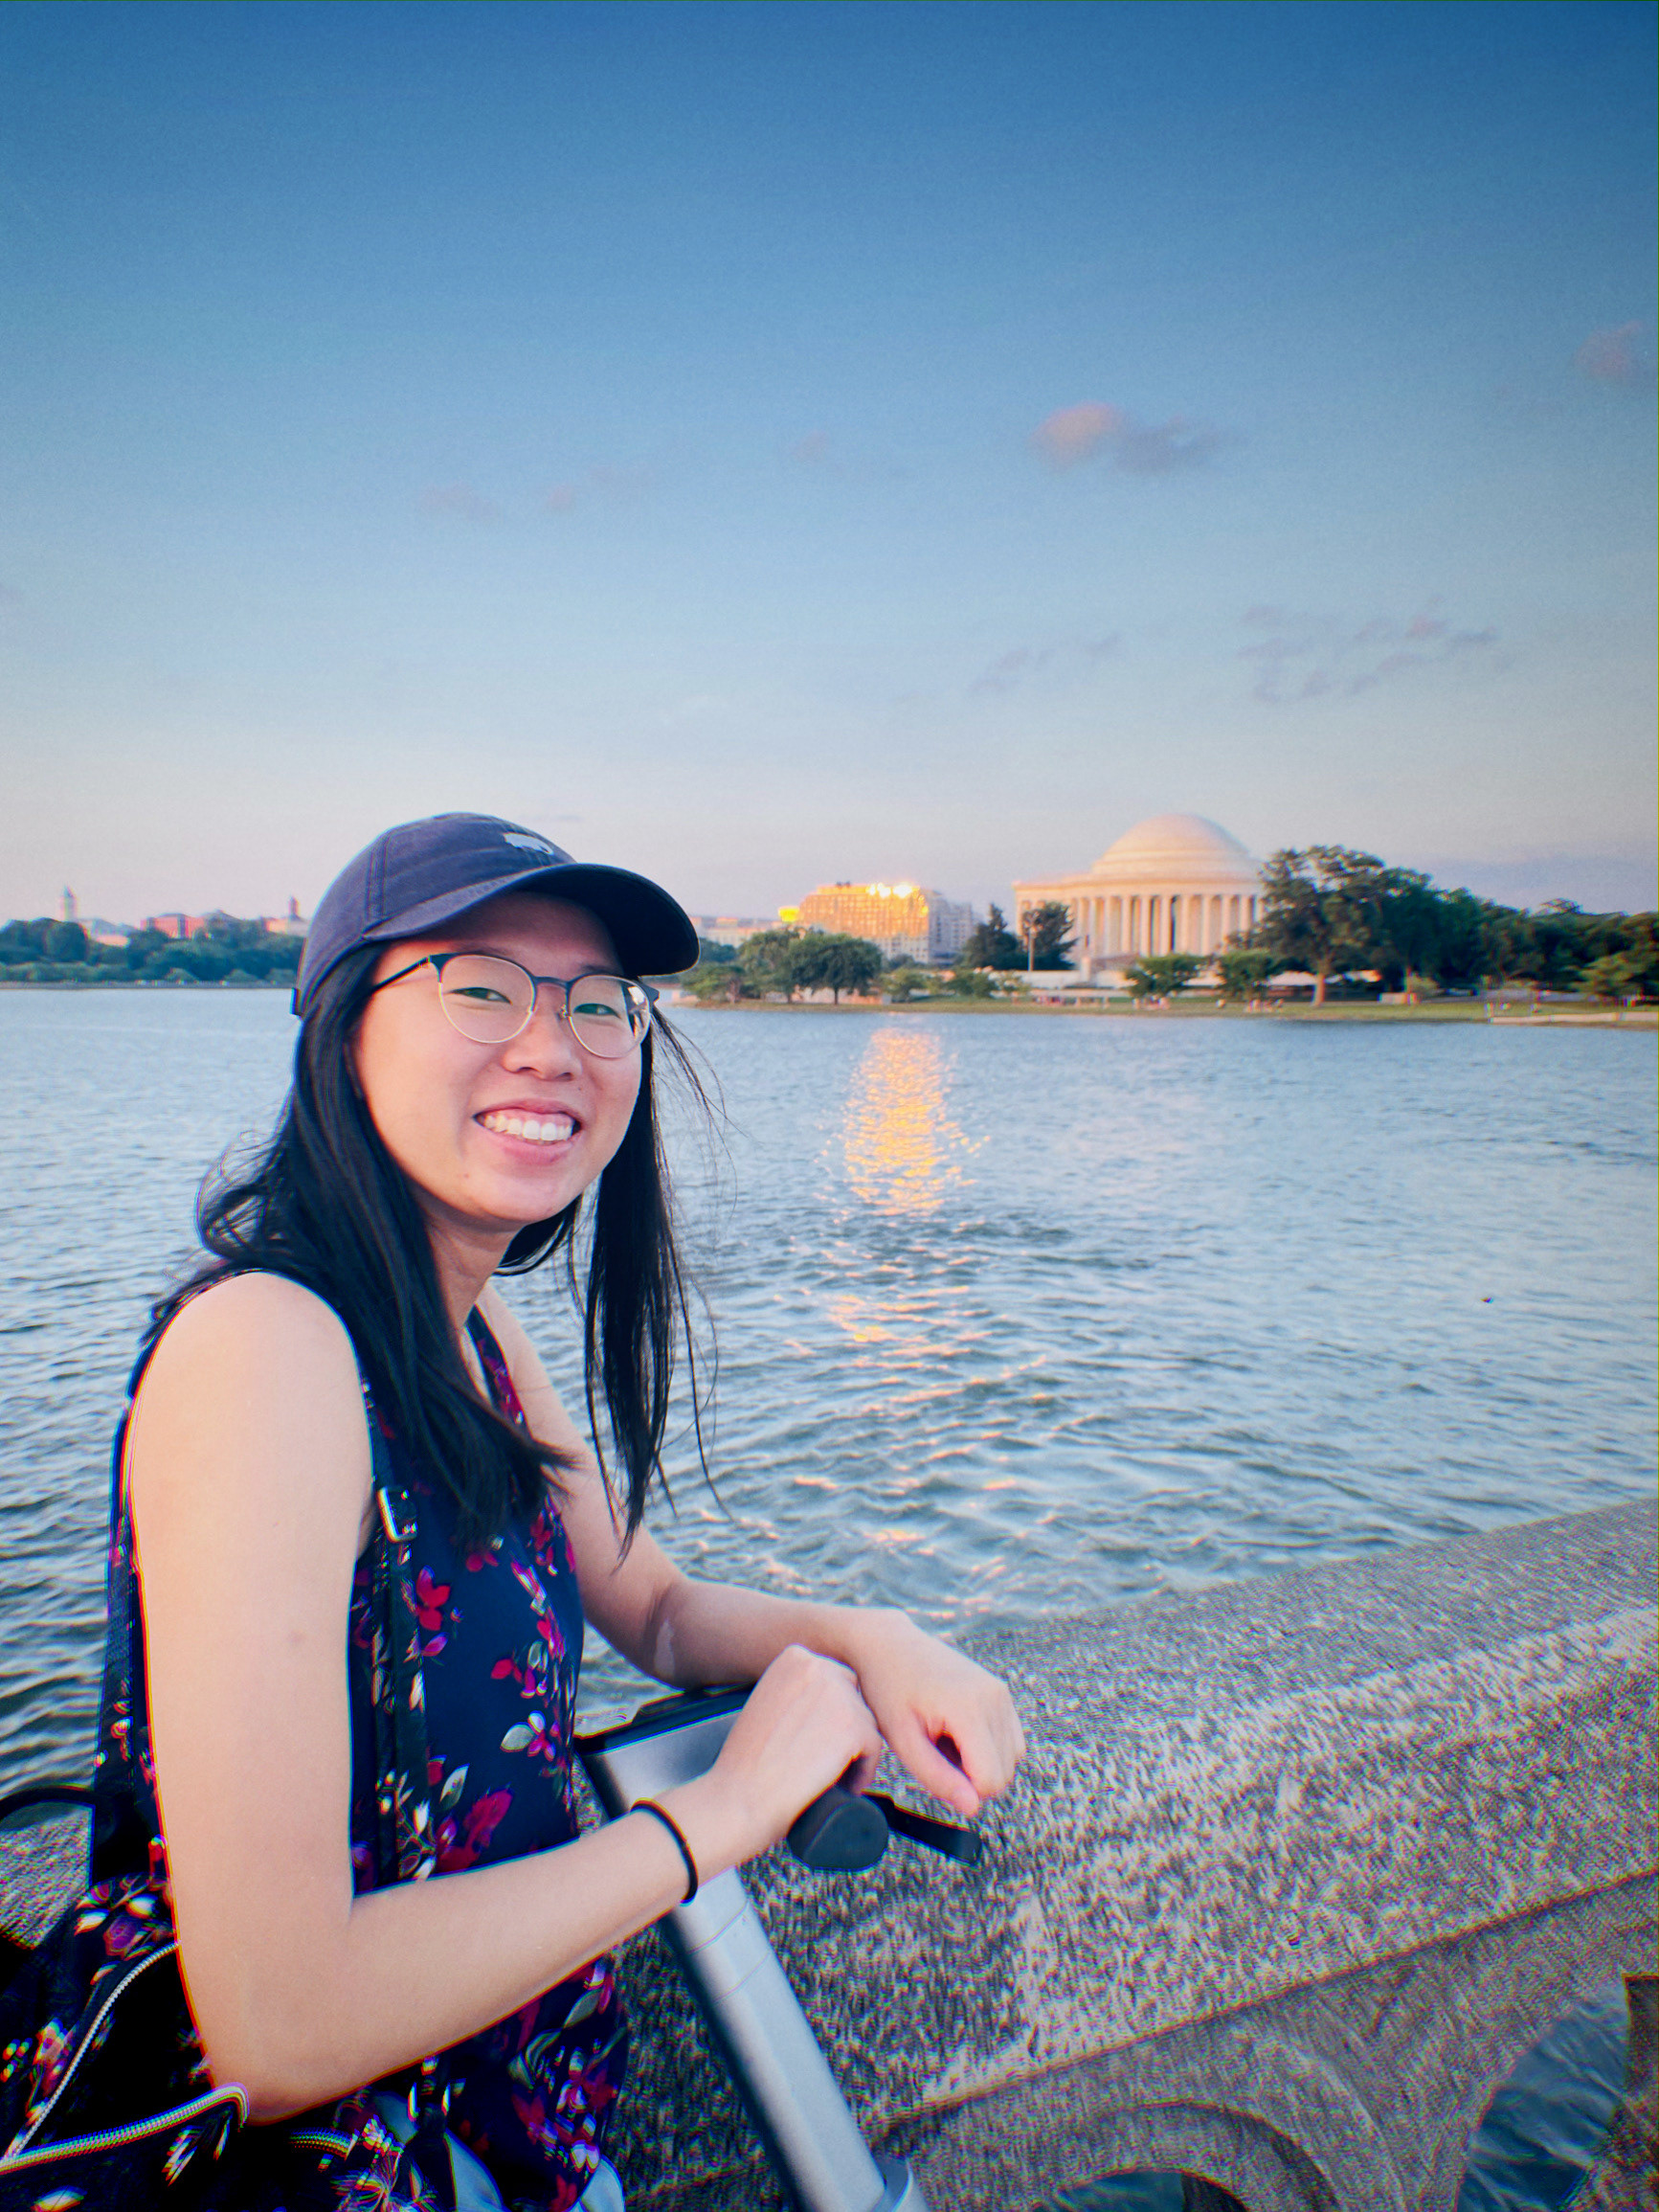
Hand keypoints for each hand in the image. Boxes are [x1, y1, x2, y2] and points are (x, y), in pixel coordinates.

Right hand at [668, 1645, 885, 1878]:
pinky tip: (839, 1785)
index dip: (831, 1713)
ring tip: (827, 1774)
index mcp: (794, 1658)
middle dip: (846, 1729)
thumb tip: (826, 1700)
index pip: (835, 1679)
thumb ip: (797, 1690)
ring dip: (853, 1752)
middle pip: (855, 1698)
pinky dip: (861, 1772)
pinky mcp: (853, 1727)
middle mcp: (818, 1667)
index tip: (820, 1736)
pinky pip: (873, 1750)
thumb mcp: (767, 1702)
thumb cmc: (747, 1763)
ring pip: (867, 1724)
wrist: (740, 1798)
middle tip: (827, 1758)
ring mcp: (838, 1695)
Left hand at [841, 1612, 1025, 1819]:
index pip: (990, 1781)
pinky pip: (1011, 1739)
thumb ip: (938, 1778)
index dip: (963, 1789)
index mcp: (968, 1708)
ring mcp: (1001, 1691)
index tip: (934, 1768)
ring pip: (1011, 1759)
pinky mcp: (1002, 1690)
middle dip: (971, 1775)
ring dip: (980, 1761)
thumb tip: (973, 1807)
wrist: (889, 1646)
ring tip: (943, 1738)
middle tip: (934, 1749)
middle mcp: (994, 1697)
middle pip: (1004, 1773)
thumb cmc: (890, 1691)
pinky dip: (988, 1746)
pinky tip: (956, 1731)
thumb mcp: (904, 1741)